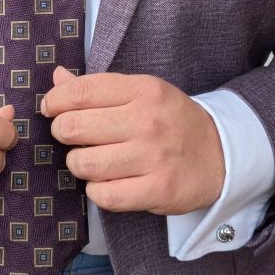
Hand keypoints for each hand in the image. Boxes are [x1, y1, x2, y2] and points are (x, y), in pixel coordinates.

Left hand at [41, 66, 225, 214]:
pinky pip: (103, 195)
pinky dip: (97, 191)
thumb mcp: (143, 93)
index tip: (52, 110)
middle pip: (73, 128)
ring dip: (80, 165)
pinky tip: (108, 182)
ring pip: (83, 164)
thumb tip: (57, 79)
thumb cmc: (171, 122)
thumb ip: (98, 87)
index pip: (80, 92)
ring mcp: (153, 158)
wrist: (222, 155)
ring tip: (93, 161)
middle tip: (75, 138)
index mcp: (144, 90)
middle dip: (63, 134)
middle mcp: (148, 122)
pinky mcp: (157, 190)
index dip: (55, 102)